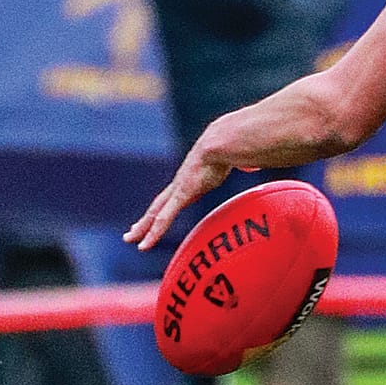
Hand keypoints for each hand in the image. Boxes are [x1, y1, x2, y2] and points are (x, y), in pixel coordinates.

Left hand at [125, 135, 238, 252]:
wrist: (223, 141)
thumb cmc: (231, 146)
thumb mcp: (234, 160)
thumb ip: (240, 164)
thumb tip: (254, 163)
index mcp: (192, 178)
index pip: (173, 197)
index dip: (163, 208)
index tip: (154, 217)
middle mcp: (180, 184)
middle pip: (158, 206)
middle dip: (145, 220)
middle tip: (132, 232)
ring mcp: (179, 190)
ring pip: (156, 214)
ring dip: (143, 228)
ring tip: (131, 239)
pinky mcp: (181, 195)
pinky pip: (164, 218)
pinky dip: (154, 232)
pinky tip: (144, 243)